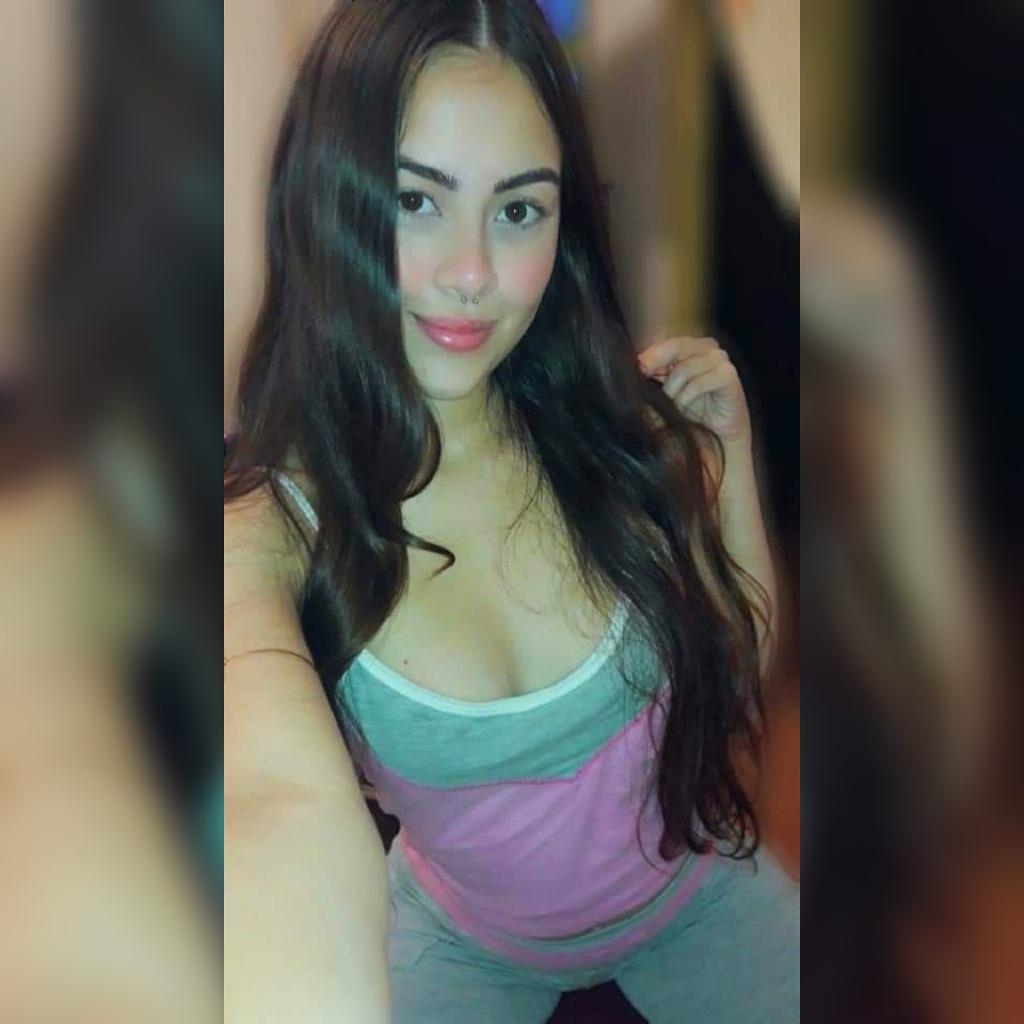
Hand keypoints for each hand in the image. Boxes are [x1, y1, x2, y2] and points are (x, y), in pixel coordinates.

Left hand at [637, 335, 751, 448]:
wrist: (719, 440)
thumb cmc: (693, 417)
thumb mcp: (665, 396)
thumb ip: (652, 381)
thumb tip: (631, 374)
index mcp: (689, 349)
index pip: (664, 343)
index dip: (648, 355)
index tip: (632, 369)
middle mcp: (706, 349)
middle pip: (674, 346)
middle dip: (654, 363)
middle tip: (642, 376)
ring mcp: (719, 361)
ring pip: (685, 367)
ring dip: (672, 390)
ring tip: (670, 406)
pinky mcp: (729, 377)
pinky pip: (700, 382)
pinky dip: (688, 397)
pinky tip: (684, 409)